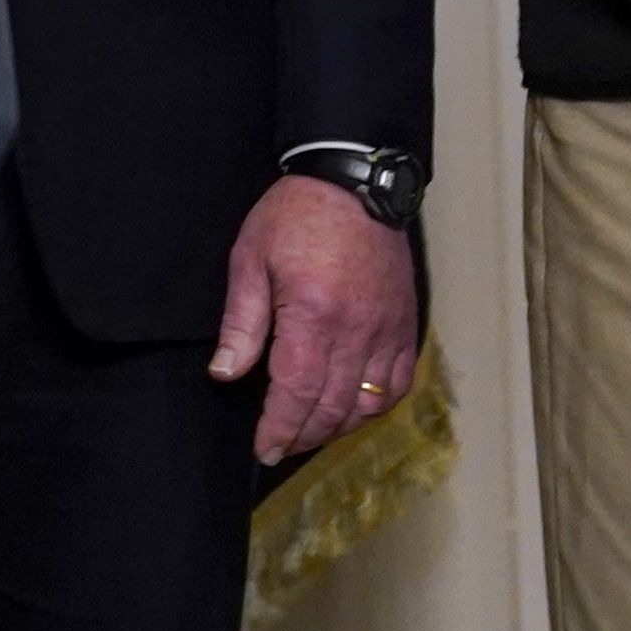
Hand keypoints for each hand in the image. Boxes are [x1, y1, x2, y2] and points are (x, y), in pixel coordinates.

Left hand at [211, 177, 420, 463]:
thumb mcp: (250, 258)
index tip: (264, 447)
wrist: (352, 182)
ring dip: (339, 427)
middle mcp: (356, 331)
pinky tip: (354, 409)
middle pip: (333, 406)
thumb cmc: (294, 215)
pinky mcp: (406, 325)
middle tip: (280, 446)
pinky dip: (376, 405)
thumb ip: (241, 323)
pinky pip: (397, 383)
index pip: (296, 393)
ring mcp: (387, 330)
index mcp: (313, 315)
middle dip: (304, 435)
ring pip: (369, 403)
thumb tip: (225, 372)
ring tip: (311, 432)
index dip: (279, 428)